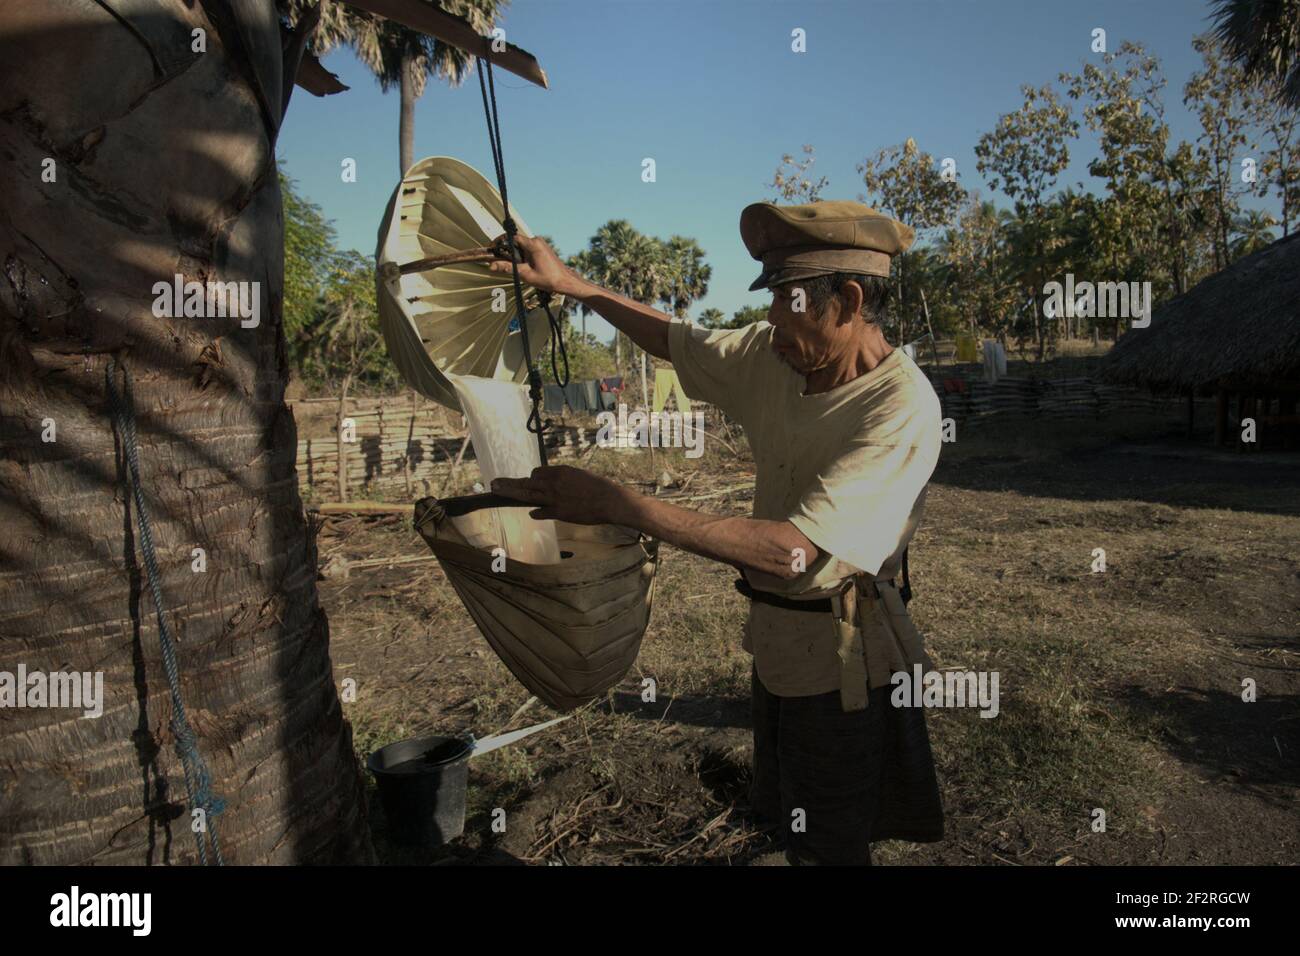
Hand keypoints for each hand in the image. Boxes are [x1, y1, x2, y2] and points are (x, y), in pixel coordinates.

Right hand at [488, 234, 581, 296]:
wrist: (565, 281)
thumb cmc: (548, 279)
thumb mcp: (525, 274)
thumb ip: (508, 268)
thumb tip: (492, 266)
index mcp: (533, 244)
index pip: (511, 237)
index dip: (499, 242)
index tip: (492, 248)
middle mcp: (536, 241)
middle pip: (515, 241)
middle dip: (505, 250)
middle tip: (497, 261)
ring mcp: (540, 244)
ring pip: (520, 246)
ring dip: (513, 255)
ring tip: (510, 267)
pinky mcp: (541, 249)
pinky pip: (527, 249)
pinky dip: (520, 256)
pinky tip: (520, 266)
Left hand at [491, 465, 628, 525]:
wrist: (610, 501)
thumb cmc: (598, 487)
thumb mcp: (579, 476)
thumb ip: (563, 479)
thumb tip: (552, 483)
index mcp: (560, 471)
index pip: (537, 473)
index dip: (532, 479)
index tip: (529, 482)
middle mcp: (553, 483)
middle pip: (525, 482)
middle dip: (508, 483)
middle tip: (493, 483)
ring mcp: (554, 498)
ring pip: (526, 495)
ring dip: (510, 493)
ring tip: (496, 491)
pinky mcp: (558, 512)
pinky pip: (540, 512)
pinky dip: (536, 513)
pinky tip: (532, 513)